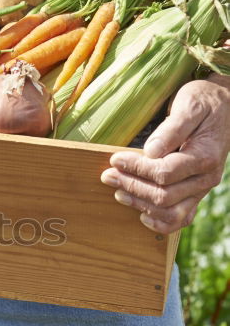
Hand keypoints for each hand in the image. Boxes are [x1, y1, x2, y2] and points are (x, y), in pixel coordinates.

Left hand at [100, 76, 229, 233]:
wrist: (223, 108)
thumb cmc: (204, 102)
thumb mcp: (190, 104)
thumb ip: (173, 127)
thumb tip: (151, 151)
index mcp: (205, 157)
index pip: (165, 173)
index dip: (137, 169)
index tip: (115, 160)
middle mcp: (205, 178)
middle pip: (164, 195)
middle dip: (132, 186)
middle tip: (107, 175)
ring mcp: (201, 189)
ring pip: (170, 212)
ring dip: (140, 205)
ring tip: (118, 192)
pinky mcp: (195, 194)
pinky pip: (181, 219)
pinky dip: (160, 223)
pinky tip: (141, 214)